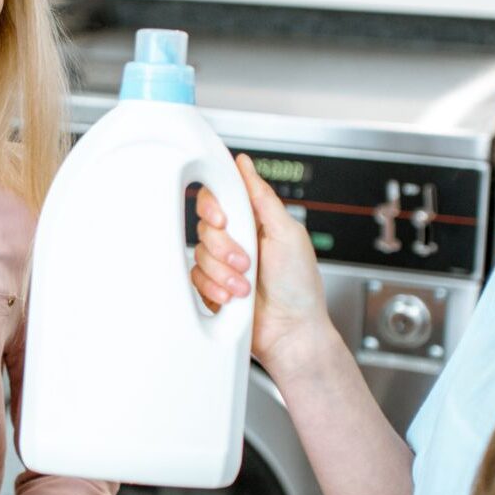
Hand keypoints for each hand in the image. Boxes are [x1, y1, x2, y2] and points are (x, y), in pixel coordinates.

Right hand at [191, 154, 331, 374]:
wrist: (291, 329)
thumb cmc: (299, 285)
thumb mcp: (288, 233)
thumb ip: (262, 197)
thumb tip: (245, 165)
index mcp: (254, 220)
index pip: (220, 197)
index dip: (216, 206)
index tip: (224, 220)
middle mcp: (236, 239)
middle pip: (206, 226)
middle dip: (225, 247)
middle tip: (247, 261)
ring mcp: (222, 264)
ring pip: (199, 254)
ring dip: (223, 273)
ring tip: (246, 286)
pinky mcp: (212, 286)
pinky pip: (195, 278)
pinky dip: (214, 288)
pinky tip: (233, 297)